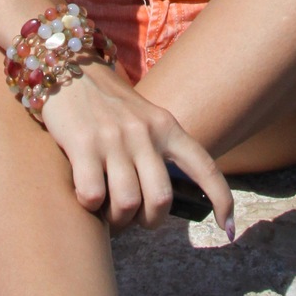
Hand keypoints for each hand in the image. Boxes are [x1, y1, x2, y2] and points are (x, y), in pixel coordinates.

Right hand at [41, 62, 235, 237]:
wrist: (66, 66)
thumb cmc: (105, 103)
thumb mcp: (143, 118)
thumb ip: (156, 150)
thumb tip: (160, 201)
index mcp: (166, 126)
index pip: (205, 167)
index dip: (221, 200)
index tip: (228, 228)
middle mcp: (144, 132)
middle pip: (160, 199)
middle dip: (149, 223)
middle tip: (134, 220)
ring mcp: (113, 138)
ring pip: (127, 203)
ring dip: (117, 220)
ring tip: (107, 213)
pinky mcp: (82, 144)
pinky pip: (93, 195)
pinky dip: (89, 206)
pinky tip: (85, 197)